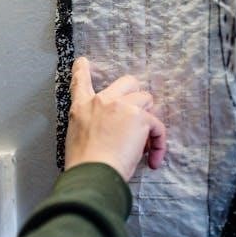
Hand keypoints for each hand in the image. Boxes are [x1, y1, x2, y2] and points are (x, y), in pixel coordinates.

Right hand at [64, 57, 166, 180]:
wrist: (93, 174)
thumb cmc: (84, 165)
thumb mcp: (76, 139)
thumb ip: (90, 127)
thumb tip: (107, 134)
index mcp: (81, 107)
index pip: (80, 82)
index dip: (82, 70)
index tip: (83, 62)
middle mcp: (102, 101)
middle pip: (128, 82)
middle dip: (137, 95)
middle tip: (137, 116)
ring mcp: (122, 106)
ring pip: (147, 99)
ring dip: (148, 119)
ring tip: (144, 143)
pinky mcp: (140, 117)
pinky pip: (157, 125)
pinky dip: (158, 143)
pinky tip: (153, 160)